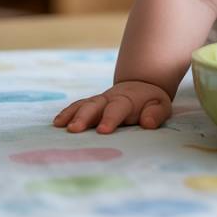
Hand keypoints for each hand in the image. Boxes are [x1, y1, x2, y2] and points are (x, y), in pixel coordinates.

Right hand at [52, 80, 171, 133]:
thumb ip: (155, 114)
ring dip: (71, 115)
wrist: (141, 86)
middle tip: (74, 129)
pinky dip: (67, 113)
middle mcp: (109, 99)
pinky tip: (57, 123)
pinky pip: (77, 107)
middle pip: (95, 106)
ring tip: (60, 126)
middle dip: (84, 117)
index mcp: (127, 100)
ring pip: (83, 105)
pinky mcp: (90, 105)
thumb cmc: (151, 102)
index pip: (117, 109)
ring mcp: (98, 101)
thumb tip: (147, 123)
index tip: (103, 130)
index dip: (110, 119)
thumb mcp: (160, 106)